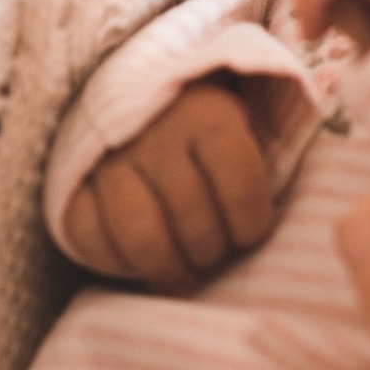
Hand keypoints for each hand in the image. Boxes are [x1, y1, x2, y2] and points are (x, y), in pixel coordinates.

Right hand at [62, 78, 274, 293]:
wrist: (138, 92)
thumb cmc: (205, 128)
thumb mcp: (242, 127)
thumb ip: (259, 166)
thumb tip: (297, 220)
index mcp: (208, 114)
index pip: (240, 182)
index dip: (251, 222)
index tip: (250, 231)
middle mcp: (156, 133)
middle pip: (193, 219)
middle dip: (211, 252)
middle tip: (214, 256)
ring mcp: (109, 158)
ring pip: (141, 236)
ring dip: (168, 268)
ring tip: (182, 277)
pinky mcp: (72, 181)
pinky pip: (88, 237)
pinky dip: (114, 262)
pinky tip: (137, 263)